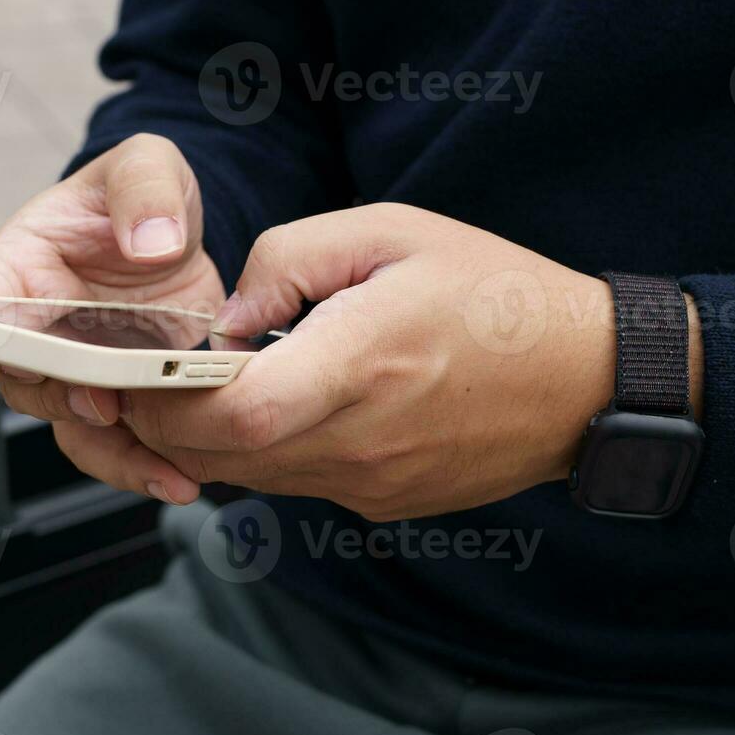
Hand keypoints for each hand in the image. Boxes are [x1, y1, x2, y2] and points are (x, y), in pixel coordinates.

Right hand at [0, 134, 224, 503]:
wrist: (174, 239)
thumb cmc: (136, 196)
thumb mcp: (146, 165)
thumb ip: (144, 188)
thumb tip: (151, 241)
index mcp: (14, 272)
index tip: (21, 353)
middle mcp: (36, 333)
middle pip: (22, 383)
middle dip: (62, 400)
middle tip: (105, 405)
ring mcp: (78, 373)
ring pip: (73, 429)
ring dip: (114, 454)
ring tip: (165, 471)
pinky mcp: (123, 400)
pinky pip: (119, 446)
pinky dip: (147, 466)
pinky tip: (182, 478)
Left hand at [118, 204, 702, 519]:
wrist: (586, 379)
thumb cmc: (494, 291)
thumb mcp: (391, 231)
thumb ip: (290, 259)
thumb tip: (226, 321)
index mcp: (363, 362)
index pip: (237, 415)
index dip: (172, 402)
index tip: (148, 369)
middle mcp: (364, 440)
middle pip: (227, 459)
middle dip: (170, 426)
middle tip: (151, 381)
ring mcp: (375, 483)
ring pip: (257, 479)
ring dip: (217, 441)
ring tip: (214, 388)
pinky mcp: (386, 503)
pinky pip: (301, 485)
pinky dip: (272, 454)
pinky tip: (289, 407)